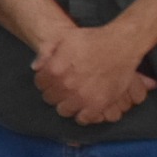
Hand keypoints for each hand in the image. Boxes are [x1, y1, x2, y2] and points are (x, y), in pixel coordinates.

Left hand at [30, 21, 154, 127]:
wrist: (121, 44)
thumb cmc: (92, 39)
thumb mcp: (63, 38)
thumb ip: (46, 51)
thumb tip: (35, 68)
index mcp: (54, 70)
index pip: (40, 84)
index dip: (46, 81)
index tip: (53, 80)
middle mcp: (65, 86)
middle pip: (50, 98)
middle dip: (55, 93)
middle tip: (64, 88)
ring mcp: (82, 97)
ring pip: (64, 110)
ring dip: (67, 104)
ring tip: (73, 97)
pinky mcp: (99, 104)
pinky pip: (84, 118)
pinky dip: (83, 115)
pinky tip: (84, 107)